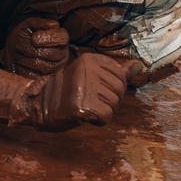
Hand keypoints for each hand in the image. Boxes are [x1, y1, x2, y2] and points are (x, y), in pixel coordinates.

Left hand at [0, 18, 69, 77]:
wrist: (18, 50)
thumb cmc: (26, 35)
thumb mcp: (30, 25)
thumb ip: (41, 23)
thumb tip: (54, 26)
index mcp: (62, 38)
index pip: (61, 38)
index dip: (47, 38)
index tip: (33, 38)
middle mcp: (63, 54)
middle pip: (50, 54)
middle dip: (31, 50)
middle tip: (18, 46)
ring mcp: (56, 68)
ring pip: (43, 67)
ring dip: (26, 60)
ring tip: (17, 54)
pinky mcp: (46, 79)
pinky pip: (36, 77)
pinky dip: (25, 71)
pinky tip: (18, 64)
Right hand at [10, 53, 127, 130]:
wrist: (41, 104)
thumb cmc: (70, 91)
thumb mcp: (92, 75)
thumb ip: (115, 71)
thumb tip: (139, 66)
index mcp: (91, 59)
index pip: (121, 77)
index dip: (112, 90)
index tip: (95, 90)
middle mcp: (88, 69)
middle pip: (119, 91)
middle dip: (109, 102)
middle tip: (90, 101)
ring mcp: (84, 86)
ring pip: (113, 105)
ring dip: (103, 111)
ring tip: (86, 106)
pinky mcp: (81, 105)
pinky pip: (105, 117)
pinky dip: (98, 121)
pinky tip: (85, 115)